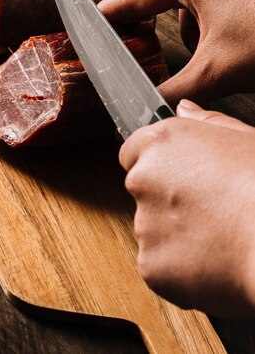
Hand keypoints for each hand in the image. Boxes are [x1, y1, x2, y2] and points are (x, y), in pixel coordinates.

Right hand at [99, 0, 254, 105]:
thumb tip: (148, 108)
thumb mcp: (216, 72)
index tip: (95, 17)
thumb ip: (173, 90)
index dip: (114, 9)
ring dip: (176, 11)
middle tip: (129, 33)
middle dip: (144, 9)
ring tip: (190, 45)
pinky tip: (216, 36)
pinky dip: (201, 8)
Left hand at [120, 100, 254, 316]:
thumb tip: (185, 109)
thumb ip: (206, 122)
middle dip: (166, 200)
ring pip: (152, 229)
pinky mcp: (150, 265)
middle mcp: (143, 179)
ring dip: (174, 234)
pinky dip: (180, 268)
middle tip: (208, 209)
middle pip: (142, 190)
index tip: (178, 176)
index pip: (134, 150)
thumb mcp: (243, 138)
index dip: (158, 164)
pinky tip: (213, 261)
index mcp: (161, 143)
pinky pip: (160, 265)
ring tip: (217, 236)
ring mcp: (144, 224)